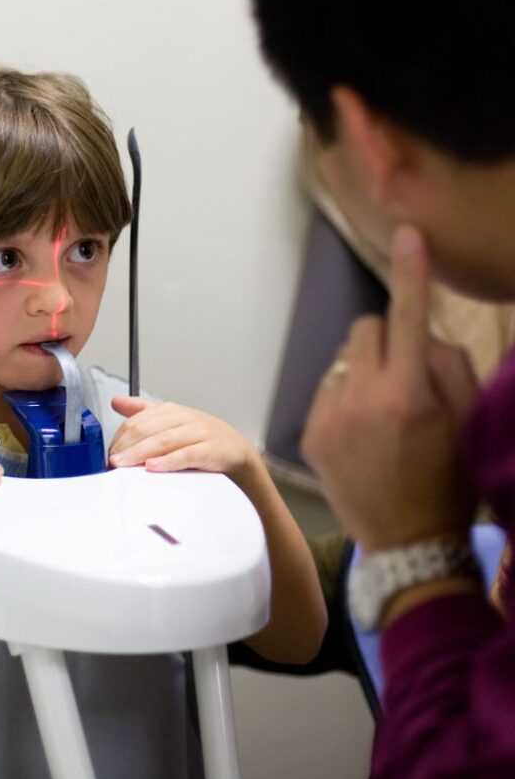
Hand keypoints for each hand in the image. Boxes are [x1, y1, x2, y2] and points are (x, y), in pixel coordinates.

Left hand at [108, 397, 258, 482]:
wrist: (236, 449)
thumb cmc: (200, 437)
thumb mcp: (171, 421)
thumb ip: (142, 412)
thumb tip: (115, 401)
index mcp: (170, 411)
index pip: (138, 420)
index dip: (120, 437)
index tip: (107, 453)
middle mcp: (183, 418)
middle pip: (147, 429)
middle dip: (126, 446)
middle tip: (111, 461)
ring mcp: (197, 433)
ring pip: (163, 441)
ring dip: (139, 453)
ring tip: (123, 464)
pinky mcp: (210, 450)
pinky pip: (186, 455)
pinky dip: (168, 461)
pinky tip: (152, 467)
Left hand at [301, 226, 478, 551]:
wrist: (406, 544)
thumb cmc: (449, 482)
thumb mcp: (469, 424)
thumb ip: (449, 367)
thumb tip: (422, 333)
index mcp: (408, 394)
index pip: (408, 316)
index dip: (411, 272)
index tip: (409, 234)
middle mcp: (361, 398)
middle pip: (366, 328)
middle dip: (387, 338)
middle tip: (404, 373)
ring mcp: (329, 416)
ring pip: (343, 359)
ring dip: (363, 369)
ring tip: (382, 411)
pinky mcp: (310, 433)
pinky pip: (325, 388)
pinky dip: (344, 396)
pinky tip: (361, 430)